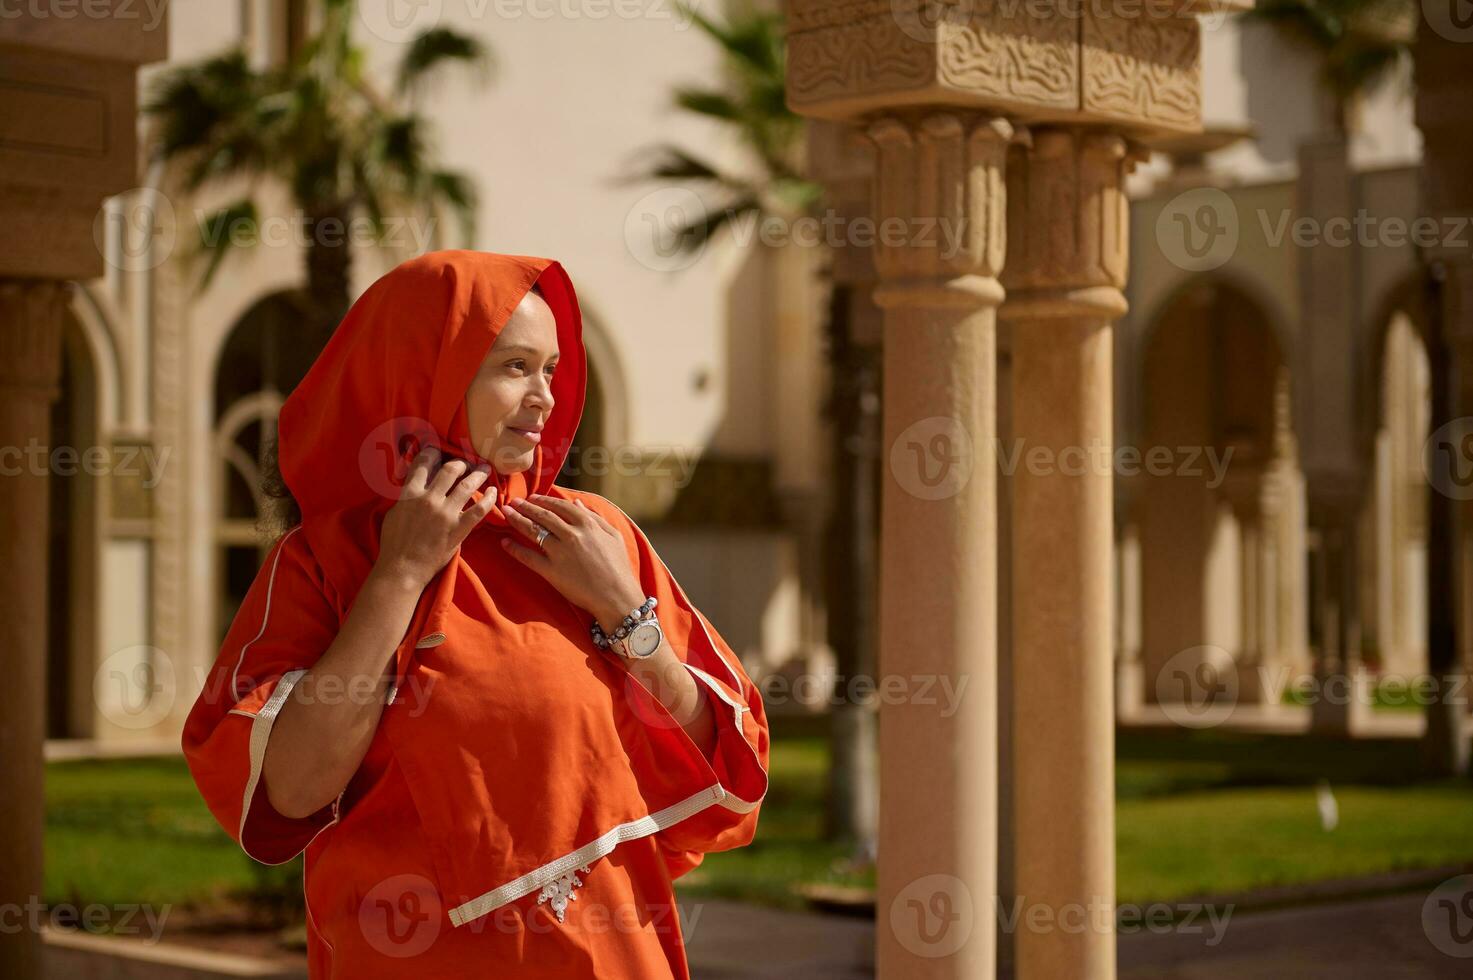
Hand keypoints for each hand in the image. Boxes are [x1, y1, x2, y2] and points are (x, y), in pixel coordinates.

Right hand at [374, 446, 498, 591]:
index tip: (440, 450)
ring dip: (479, 474)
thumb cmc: (394, 543)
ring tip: (485, 469)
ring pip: (467, 485)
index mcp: (410, 493)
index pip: (423, 463)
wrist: (403, 569)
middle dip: (461, 462)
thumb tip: (415, 485)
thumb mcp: (394, 513)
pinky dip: (489, 499)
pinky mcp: (459, 528)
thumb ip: (406, 496)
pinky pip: (479, 509)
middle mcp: (429, 499)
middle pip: (450, 469)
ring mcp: (446, 513)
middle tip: (467, 463)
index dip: (434, 452)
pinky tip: (493, 493)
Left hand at [500, 493, 642, 630]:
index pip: (560, 506)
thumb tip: (577, 502)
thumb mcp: (613, 536)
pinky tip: (505, 542)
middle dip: (525, 506)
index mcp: (587, 524)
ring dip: (517, 520)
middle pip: (543, 516)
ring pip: (533, 531)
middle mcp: (571, 535)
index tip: (533, 497)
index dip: (544, 500)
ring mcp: (560, 553)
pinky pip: (528, 557)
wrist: (616, 597)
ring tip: (506, 513)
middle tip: (513, 502)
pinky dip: (514, 549)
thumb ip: (595, 517)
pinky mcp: (551, 571)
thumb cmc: (619, 567)